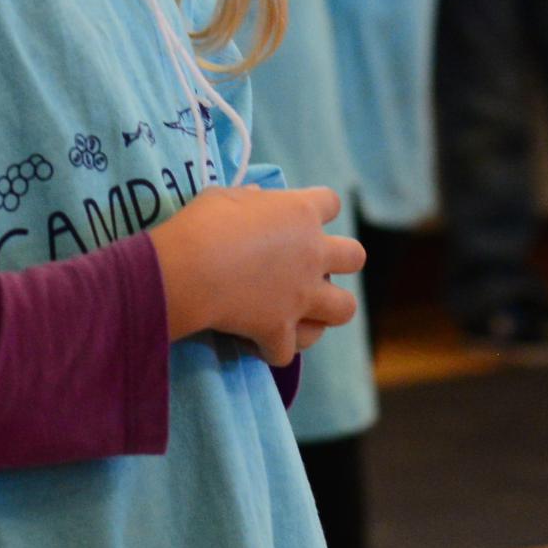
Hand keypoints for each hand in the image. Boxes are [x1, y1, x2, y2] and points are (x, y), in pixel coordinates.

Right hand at [148, 185, 363, 366]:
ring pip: (345, 309)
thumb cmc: (205, 223)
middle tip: (312, 266)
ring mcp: (302, 296)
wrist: (191, 269)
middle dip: (342, 262)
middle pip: (355, 256)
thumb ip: (249, 199)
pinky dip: (274, 349)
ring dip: (325, 312)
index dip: (319, 208)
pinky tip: (259, 343)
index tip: (299, 216)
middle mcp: (313, 254)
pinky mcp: (280, 330)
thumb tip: (259, 196)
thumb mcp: (225, 197)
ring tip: (300, 313)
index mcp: (301, 214)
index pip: (331, 202)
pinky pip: (288, 352)